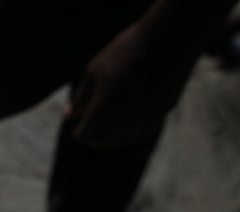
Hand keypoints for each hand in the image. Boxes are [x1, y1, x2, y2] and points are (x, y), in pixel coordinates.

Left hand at [65, 22, 188, 148]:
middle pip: (103, 143)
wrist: (169, 39)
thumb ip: (81, 97)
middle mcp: (123, 123)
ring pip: (124, 140)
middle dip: (94, 135)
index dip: (78, 131)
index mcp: (102, 112)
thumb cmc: (126, 51)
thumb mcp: (94, 71)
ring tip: (112, 115)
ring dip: (114, 133)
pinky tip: (132, 111)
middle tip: (93, 120)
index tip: (79, 122)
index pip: (84, 136)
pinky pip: (142, 130)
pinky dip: (133, 126)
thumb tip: (70, 116)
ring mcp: (144, 120)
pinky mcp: (162, 113)